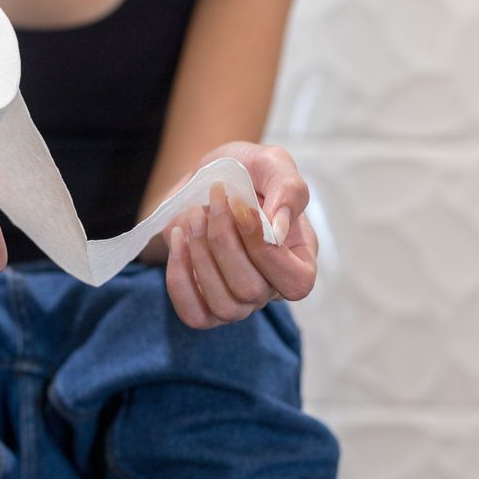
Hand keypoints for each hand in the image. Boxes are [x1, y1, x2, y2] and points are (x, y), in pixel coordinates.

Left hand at [162, 143, 319, 329]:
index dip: (266, 251)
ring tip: (195, 214)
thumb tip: (278, 228)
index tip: (241, 205)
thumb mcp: (273, 165)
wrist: (205, 181)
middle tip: (215, 199)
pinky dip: (180, 276)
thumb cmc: (248, 173)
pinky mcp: (203, 306)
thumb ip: (289, 191)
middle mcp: (270, 288)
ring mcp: (237, 302)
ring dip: (200, 255)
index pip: (296, 283)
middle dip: (225, 241)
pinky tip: (179, 237)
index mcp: (299, 260)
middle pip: (252, 292)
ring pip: (224, 305)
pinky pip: (192, 313)